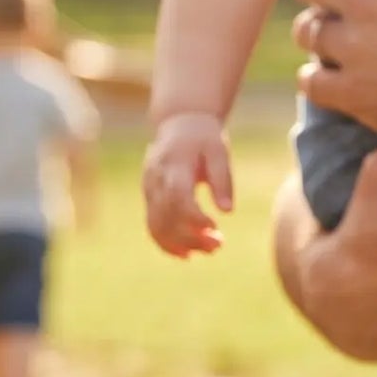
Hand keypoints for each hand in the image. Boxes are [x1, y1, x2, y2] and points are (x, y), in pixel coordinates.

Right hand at [143, 113, 231, 256]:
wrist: (180, 122)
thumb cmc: (204, 137)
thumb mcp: (219, 151)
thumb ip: (223, 180)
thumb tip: (227, 211)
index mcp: (174, 164)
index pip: (178, 198)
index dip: (194, 218)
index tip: (215, 228)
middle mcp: (156, 178)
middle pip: (167, 216)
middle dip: (191, 237)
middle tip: (218, 246)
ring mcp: (148, 189)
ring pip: (156, 225)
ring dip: (180, 244)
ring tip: (208, 251)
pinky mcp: (148, 197)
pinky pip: (152, 224)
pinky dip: (166, 243)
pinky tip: (186, 254)